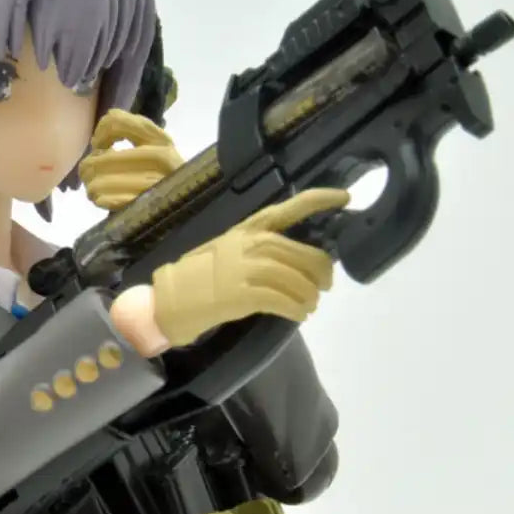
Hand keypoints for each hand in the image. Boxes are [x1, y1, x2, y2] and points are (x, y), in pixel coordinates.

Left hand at [79, 109, 183, 211]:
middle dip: (89, 168)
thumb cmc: (162, 175)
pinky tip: (105, 200)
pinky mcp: (147, 207)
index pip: (117, 122)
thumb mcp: (154, 148)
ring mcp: (155, 184)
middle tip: (89, 174)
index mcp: (161, 138)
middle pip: (103, 158)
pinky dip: (101, 200)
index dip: (100, 133)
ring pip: (101, 182)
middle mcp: (161, 157)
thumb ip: (131, 133)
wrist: (191, 204)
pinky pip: (108, 200)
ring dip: (92, 187)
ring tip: (96, 190)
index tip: (99, 146)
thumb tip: (98, 140)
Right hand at [110, 188, 348, 354]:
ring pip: (297, 279)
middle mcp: (251, 243)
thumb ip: (258, 248)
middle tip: (324, 286)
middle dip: (321, 272)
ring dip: (310, 295)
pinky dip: (297, 309)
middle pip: (304, 253)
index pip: (290, 207)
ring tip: (309, 306)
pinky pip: (284, 301)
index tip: (344, 198)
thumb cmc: (197, 276)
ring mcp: (247, 268)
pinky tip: (299, 315)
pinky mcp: (244, 294)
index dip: (320, 200)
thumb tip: (295, 260)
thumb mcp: (227, 250)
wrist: (169, 300)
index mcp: (248, 228)